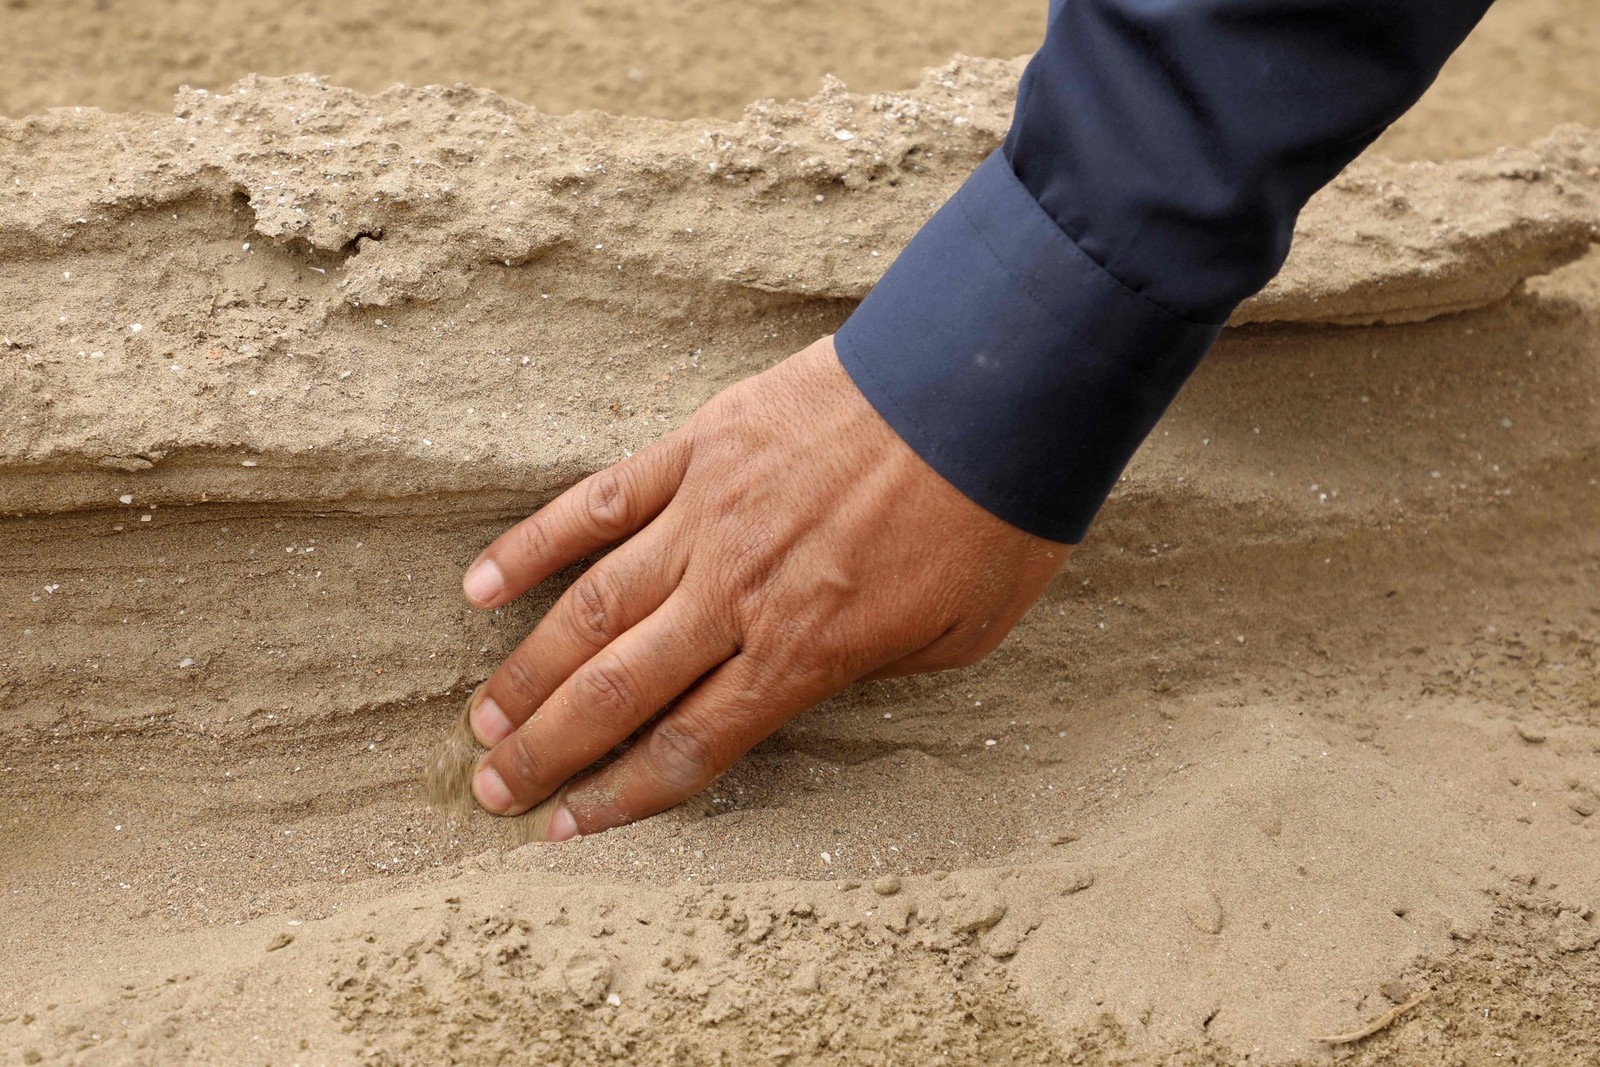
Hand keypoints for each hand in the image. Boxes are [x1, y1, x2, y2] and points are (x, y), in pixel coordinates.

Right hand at [461, 335, 1069, 839]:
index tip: (565, 827)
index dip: (619, 796)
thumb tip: (806, 676)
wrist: (992, 385)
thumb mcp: (956, 636)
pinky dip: (534, 546)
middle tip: (492, 788)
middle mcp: (737, 596)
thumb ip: (866, 669)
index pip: (687, 745)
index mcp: (803, 652)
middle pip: (618, 691)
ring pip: (593, 609)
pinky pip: (598, 504)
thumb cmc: (991, 517)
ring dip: (529, 671)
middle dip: (549, 751)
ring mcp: (707, 518)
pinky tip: (479, 584)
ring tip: (483, 719)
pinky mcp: (698, 449)